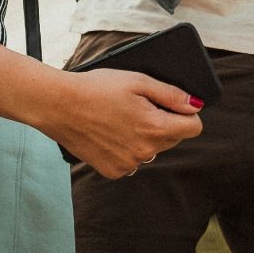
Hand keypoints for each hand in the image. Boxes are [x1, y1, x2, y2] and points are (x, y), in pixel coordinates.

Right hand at [35, 68, 204, 178]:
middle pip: (173, 138)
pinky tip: (111, 133)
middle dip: (164, 123)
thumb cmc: (97, 88)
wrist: (58, 105)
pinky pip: (132, 160)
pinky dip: (127, 149)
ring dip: (145, 137)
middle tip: (140, 106)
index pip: (194, 128)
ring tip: (121, 118)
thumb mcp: (138, 81)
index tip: (173, 105)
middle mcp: (145, 151)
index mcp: (156, 128)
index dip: (186, 113)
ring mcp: (128, 164)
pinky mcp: (113, 171)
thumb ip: (171, 94)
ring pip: (152, 150)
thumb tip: (195, 105)